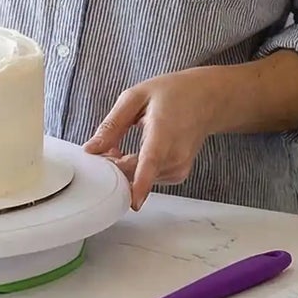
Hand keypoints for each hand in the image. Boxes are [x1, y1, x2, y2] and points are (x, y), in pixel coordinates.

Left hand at [83, 68, 219, 210]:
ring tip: (121, 145)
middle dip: (113, 167)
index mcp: (163, 132)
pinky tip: (136, 153)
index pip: (152, 162)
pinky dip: (136, 170)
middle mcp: (175, 155)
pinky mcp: (178, 175)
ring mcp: (179, 168)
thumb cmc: (172, 94)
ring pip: (139, 179)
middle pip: (136, 175)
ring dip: (123, 168)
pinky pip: (147, 179)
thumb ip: (112, 125)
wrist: (206, 99)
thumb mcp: (135, 97)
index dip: (141, 183)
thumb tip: (91, 149)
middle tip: (106, 147)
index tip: (134, 202)